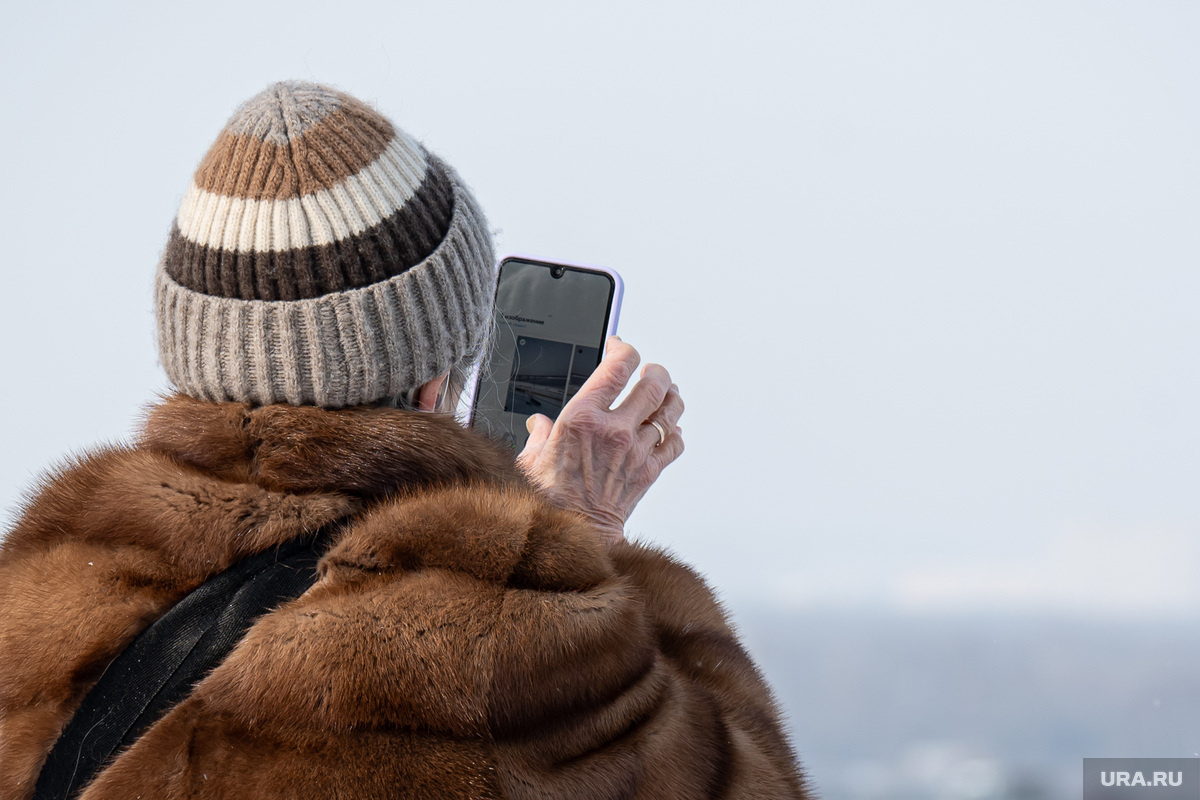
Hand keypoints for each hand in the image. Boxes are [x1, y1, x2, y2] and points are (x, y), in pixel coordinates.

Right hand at [517, 337, 684, 543]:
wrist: (574, 536)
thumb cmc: (549, 501)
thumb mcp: (532, 459)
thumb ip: (539, 435)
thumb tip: (538, 425)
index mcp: (583, 418)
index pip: (617, 367)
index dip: (623, 348)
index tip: (619, 347)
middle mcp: (615, 430)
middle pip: (653, 384)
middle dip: (655, 371)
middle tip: (650, 370)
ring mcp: (636, 451)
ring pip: (670, 411)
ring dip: (671, 397)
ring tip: (667, 392)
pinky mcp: (649, 472)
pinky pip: (674, 444)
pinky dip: (675, 433)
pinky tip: (669, 430)